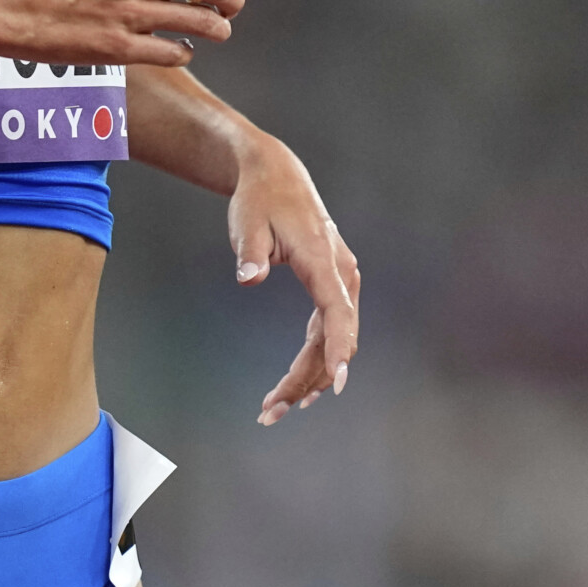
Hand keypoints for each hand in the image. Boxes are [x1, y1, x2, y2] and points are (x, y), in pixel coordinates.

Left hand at [231, 133, 359, 424]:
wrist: (275, 175)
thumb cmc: (260, 199)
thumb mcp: (247, 223)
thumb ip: (250, 251)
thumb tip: (248, 276)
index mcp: (322, 258)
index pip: (336, 309)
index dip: (338, 347)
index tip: (340, 380)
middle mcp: (340, 272)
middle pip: (333, 335)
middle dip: (308, 378)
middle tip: (271, 411)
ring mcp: (340, 279)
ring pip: (332, 338)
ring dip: (310, 375)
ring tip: (274, 408)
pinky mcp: (331, 284)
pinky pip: (328, 329)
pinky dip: (315, 358)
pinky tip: (298, 386)